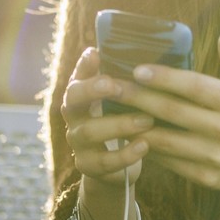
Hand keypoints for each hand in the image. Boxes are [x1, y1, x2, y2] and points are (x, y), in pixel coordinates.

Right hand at [60, 46, 153, 187]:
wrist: (115, 165)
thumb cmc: (122, 120)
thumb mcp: (122, 100)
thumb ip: (126, 80)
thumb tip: (147, 54)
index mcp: (81, 95)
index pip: (77, 75)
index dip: (84, 66)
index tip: (96, 53)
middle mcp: (74, 116)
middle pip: (72, 100)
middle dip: (92, 90)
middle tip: (114, 85)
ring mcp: (78, 142)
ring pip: (90, 131)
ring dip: (119, 124)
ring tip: (146, 119)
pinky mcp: (88, 166)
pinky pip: (104, 161)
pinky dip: (126, 154)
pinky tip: (144, 145)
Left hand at [116, 32, 219, 198]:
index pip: (196, 88)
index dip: (165, 78)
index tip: (137, 69)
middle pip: (174, 112)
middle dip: (139, 98)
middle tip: (111, 86)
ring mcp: (215, 157)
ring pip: (167, 140)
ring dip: (137, 126)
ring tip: (114, 110)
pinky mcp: (207, 177)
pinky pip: (171, 162)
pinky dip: (150, 149)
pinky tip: (132, 135)